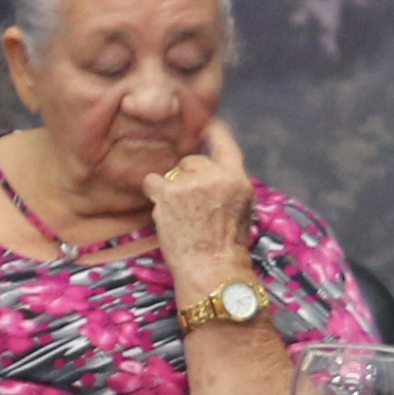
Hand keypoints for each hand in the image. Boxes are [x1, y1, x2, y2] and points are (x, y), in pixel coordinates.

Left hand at [144, 115, 258, 288]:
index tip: (208, 126)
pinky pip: (152, 181)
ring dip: (171, 188)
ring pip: (172, 173)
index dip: (215, 133)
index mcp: (238, 180)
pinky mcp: (169, 194)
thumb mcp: (240, 210)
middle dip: (188, 177)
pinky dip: (153, 192)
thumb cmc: (226, 247)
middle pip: (193, 161)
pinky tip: (161, 208)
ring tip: (179, 214)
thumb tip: (210, 174)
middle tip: (190, 204)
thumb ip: (227, 187)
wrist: (213, 268)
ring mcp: (191, 184)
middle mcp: (216, 176)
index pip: (226, 145)